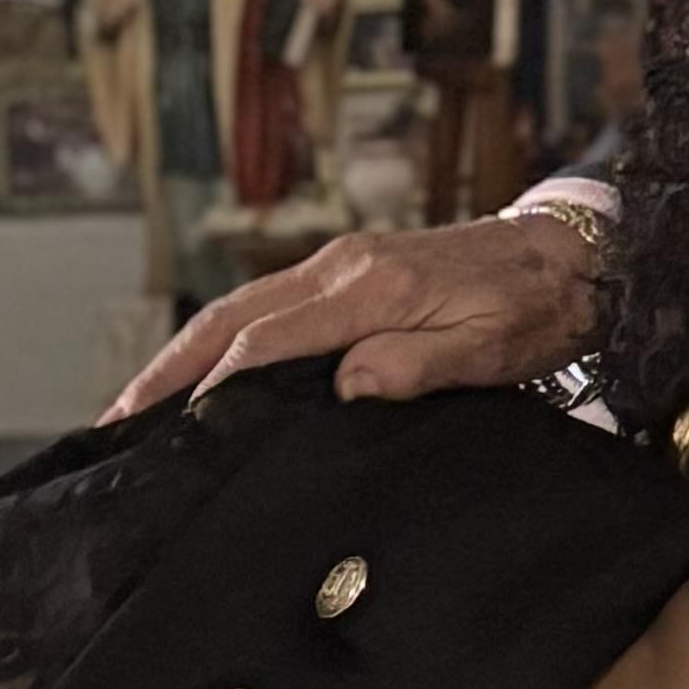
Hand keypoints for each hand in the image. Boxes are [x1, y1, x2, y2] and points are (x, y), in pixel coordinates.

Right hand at [105, 208, 600, 423]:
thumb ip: (416, 366)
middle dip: (168, 370)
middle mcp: (341, 267)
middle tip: (116, 422)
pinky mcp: (351, 272)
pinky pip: (267, 306)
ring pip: (240, 308)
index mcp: (370, 288)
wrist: (572, 256)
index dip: (216, 386)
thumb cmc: (536, 309)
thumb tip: (343, 385)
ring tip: (138, 406)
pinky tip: (204, 374)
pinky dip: (223, 340)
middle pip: (230, 319)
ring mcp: (341, 265)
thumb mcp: (489, 349)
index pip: (268, 340)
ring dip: (184, 354)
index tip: (175, 432)